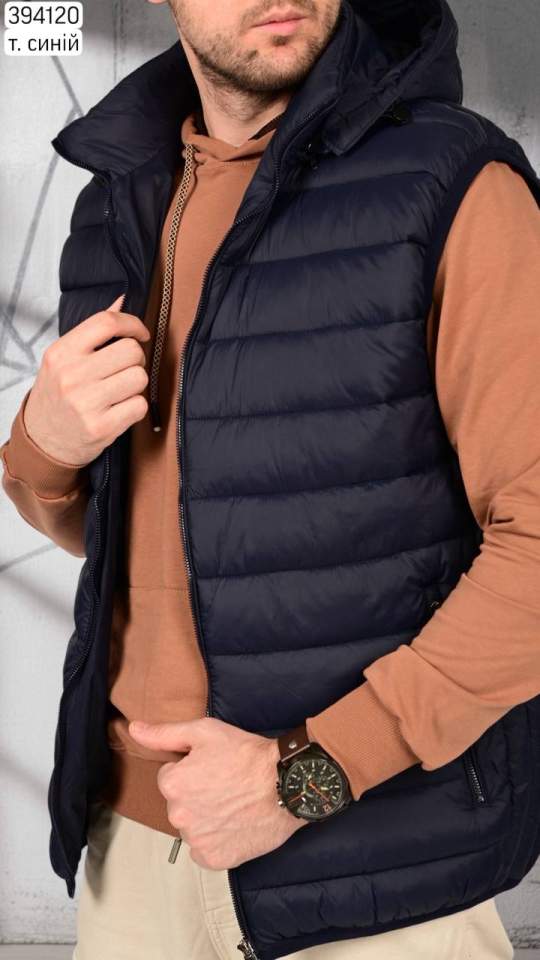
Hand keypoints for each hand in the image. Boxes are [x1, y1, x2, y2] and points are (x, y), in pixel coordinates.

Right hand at [24, 295, 150, 465]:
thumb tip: (122, 299)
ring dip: (136, 384)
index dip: (132, 324)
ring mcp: (86, 403)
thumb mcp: (64, 358)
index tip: (140, 333)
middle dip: (136, 359)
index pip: (106, 322)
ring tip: (120, 390)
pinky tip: (120, 409)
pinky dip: (136, 407)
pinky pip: (140, 405)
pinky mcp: (101, 427)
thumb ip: (94, 330)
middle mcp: (72, 375)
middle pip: (131, 351)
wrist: (43, 439)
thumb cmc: (58, 394)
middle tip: (124, 369)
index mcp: (62, 352)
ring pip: (140, 378)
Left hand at [128, 716, 308, 869]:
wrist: (285, 784)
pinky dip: (216, 841)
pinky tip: (233, 825)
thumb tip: (134, 729)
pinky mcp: (214, 860)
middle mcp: (178, 816)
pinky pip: (204, 851)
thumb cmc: (247, 755)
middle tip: (225, 784)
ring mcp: (196, 841)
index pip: (171, 778)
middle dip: (197, 795)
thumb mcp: (204, 732)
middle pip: (180, 804)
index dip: (192, 770)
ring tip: (233, 804)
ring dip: (206, 818)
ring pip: (192, 827)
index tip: (213, 767)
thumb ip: (164, 734)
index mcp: (172, 785)